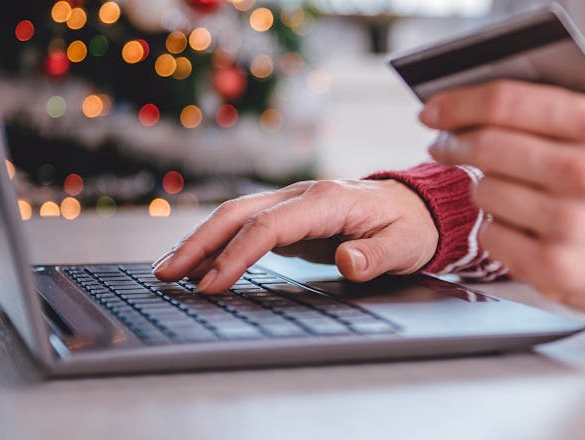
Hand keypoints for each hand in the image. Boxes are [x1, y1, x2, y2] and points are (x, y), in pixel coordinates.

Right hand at [153, 179, 438, 292]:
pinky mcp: (290, 216)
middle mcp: (303, 195)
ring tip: (168, 271)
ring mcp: (293, 203)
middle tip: (166, 274)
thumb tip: (347, 260)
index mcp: (327, 200)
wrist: (417, 207)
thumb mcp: (405, 246)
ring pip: (236, 217)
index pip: (269, 227)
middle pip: (239, 214)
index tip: (212, 283)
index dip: (237, 255)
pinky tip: (198, 264)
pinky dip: (218, 243)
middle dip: (199, 243)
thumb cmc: (410, 227)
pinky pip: (246, 227)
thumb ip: (376, 255)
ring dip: (201, 242)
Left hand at [423, 80, 584, 318]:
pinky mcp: (554, 267)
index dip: (458, 104)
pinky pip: (490, 236)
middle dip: (455, 144)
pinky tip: (521, 227)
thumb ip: (545, 112)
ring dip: (484, 189)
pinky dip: (496, 230)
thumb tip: (467, 104)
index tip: (434, 110)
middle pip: (487, 147)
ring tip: (509, 192)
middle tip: (447, 146)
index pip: (506, 103)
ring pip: (483, 191)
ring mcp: (572, 224)